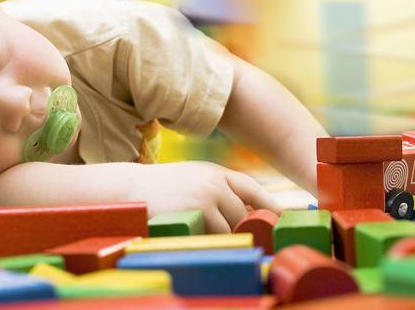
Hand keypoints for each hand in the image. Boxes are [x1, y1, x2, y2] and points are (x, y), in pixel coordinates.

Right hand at [125, 161, 281, 232]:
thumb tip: (246, 209)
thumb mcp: (193, 178)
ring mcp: (205, 198)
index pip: (252, 189)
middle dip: (244, 229)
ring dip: (225, 238)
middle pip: (243, 214)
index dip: (270, 206)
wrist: (129, 189)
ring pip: (230, 229)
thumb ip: (218, 189)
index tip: (285, 218)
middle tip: (248, 240)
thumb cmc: (161, 187)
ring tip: (214, 239)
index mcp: (216, 173)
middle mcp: (214, 183)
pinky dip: (210, 242)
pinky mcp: (194, 214)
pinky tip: (201, 240)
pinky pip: (213, 236)